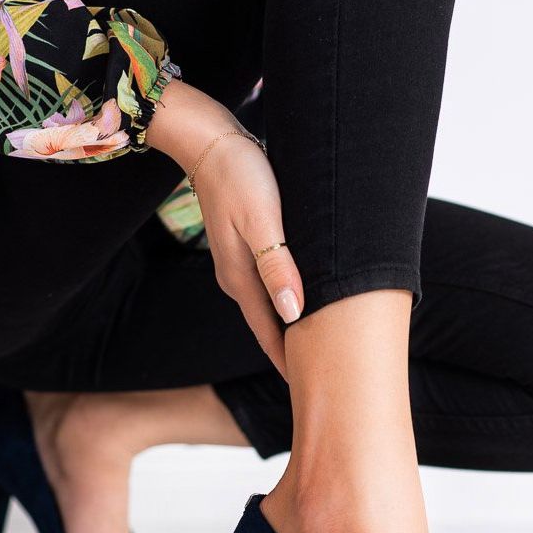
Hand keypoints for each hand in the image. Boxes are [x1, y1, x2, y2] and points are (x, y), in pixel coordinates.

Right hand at [144, 81, 304, 375]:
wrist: (209, 139)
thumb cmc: (240, 174)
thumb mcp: (262, 219)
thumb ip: (277, 265)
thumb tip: (295, 313)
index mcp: (242, 279)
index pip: (271, 335)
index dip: (292, 363)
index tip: (313, 392)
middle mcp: (237, 278)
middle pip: (270, 326)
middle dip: (294, 353)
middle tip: (324, 382)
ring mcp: (238, 263)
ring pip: (271, 306)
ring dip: (293, 327)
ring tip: (320, 349)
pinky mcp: (245, 245)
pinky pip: (269, 284)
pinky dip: (288, 300)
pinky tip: (303, 300)